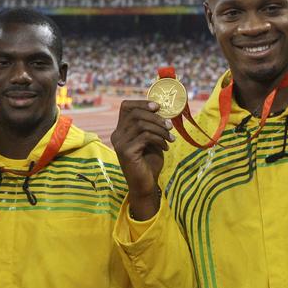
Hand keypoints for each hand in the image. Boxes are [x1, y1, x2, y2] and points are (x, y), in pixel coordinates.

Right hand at [111, 101, 174, 219]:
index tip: (158, 107)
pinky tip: (165, 147)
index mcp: (121, 130)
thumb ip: (151, 126)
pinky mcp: (126, 152)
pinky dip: (159, 139)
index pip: (126, 107)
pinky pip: (145, 137)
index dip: (142, 103)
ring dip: (160, 129)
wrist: (145, 185)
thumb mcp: (151, 140)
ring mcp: (120, 143)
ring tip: (170, 138)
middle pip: (135, 114)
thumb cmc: (148, 163)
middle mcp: (117, 135)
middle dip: (156, 117)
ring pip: (141, 124)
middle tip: (170, 126)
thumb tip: (162, 109)